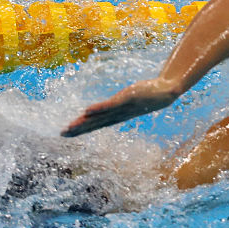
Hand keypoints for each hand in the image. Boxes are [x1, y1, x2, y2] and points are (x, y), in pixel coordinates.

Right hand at [62, 78, 178, 137]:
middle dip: (78, 130)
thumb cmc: (147, 96)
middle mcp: (118, 115)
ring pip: (100, 117)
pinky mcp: (127, 98)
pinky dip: (99, 108)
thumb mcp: (129, 102)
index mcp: (117, 116)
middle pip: (95, 124)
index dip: (81, 130)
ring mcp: (122, 108)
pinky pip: (111, 105)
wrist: (166, 92)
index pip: (96, 125)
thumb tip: (108, 107)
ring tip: (70, 126)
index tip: (66, 135)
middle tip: (62, 135)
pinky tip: (86, 111)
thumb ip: (117, 106)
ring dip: (84, 122)